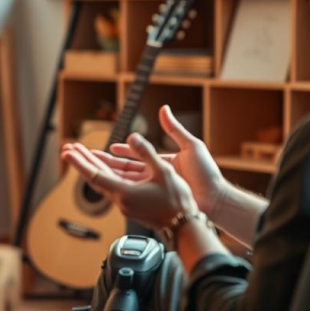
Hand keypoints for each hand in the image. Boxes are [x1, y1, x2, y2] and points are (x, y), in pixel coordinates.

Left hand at [62, 132, 197, 230]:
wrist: (184, 227)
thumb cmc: (177, 201)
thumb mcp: (163, 171)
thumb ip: (146, 152)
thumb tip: (132, 136)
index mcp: (125, 193)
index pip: (94, 175)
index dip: (79, 162)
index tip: (67, 152)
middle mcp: (120, 200)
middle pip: (95, 177)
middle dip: (81, 160)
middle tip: (69, 147)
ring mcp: (125, 204)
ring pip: (103, 182)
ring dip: (92, 166)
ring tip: (83, 153)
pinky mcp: (131, 205)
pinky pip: (112, 186)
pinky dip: (104, 174)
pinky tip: (103, 167)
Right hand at [107, 105, 232, 217]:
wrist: (215, 199)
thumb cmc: (207, 173)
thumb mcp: (191, 146)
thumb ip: (174, 129)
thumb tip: (164, 109)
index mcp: (166, 161)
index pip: (140, 154)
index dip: (124, 151)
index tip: (110, 148)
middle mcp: (158, 175)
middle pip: (129, 168)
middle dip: (110, 163)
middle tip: (94, 159)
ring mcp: (157, 189)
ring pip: (128, 181)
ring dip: (111, 176)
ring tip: (95, 172)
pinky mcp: (157, 201)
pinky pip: (135, 194)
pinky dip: (121, 190)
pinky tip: (109, 188)